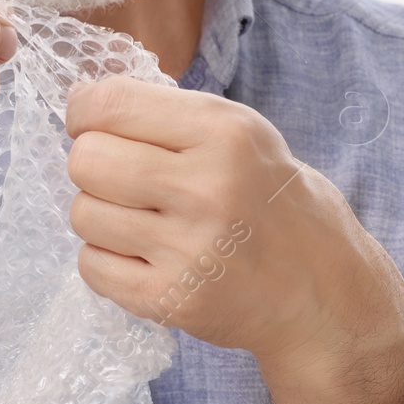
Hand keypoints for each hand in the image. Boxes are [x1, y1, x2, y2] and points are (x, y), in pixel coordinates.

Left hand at [64, 76, 403, 403]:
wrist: (322, 292)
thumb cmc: (274, 205)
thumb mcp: (245, 135)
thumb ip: (171, 115)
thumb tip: (81, 103)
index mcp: (224, 132)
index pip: (108, 104)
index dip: (84, 113)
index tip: (91, 126)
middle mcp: (206, 187)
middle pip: (86, 160)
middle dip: (94, 166)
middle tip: (123, 181)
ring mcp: (187, 249)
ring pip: (83, 214)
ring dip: (102, 217)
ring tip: (142, 223)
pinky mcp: (171, 299)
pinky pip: (92, 267)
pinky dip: (107, 262)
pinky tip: (144, 258)